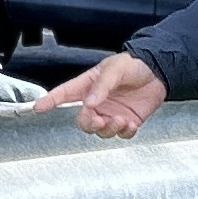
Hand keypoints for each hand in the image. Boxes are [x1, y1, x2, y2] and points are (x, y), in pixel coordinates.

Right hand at [32, 54, 168, 139]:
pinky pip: (120, 135)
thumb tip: (89, 103)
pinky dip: (125, 132)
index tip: (38, 108)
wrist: (159, 70)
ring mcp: (111, 112)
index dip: (50, 100)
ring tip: (121, 120)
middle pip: (82, 120)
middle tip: (99, 120)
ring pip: (101, 131)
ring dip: (109, 129)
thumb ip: (101, 86)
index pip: (64, 94)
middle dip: (89, 123)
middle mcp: (97, 102)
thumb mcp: (115, 69)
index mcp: (89, 85)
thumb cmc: (134, 64)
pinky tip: (131, 124)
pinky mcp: (127, 121)